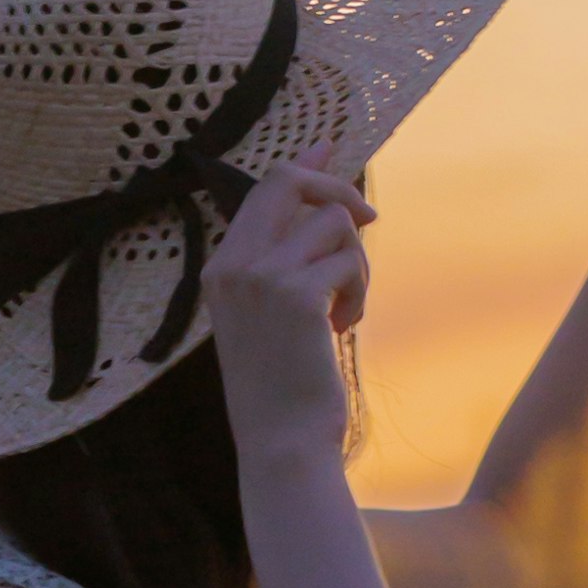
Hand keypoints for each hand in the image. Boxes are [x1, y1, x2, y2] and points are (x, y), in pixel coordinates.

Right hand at [204, 160, 372, 452]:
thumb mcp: (270, 313)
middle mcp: (234, 264)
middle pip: (290, 182)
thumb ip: (285, 258)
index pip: (263, 187)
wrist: (281, 441)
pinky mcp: (297, 296)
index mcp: (220, 267)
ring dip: (356, 263)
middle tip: (367, 223)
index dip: (306, 165)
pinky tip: (343, 326)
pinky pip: (350, 261)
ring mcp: (261, 277)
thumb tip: (326, 204)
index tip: (333, 146)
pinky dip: (359, 291)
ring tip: (345, 307)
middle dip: (338, 192)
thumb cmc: (283, 384)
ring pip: (333, 224)